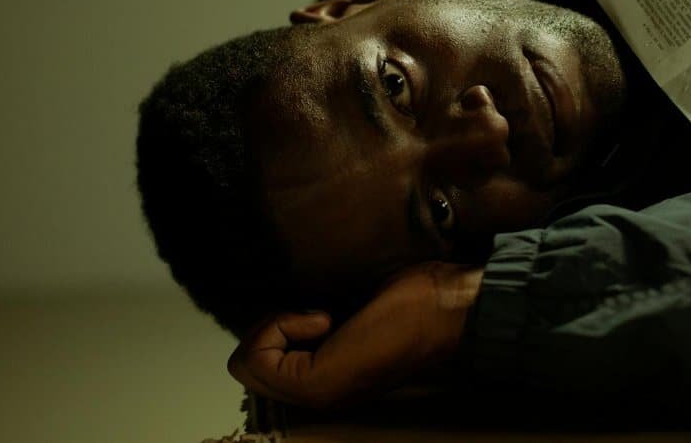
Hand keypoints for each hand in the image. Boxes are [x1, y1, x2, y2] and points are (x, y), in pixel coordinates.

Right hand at [227, 261, 483, 409]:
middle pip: (245, 369)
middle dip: (266, 330)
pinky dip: (280, 327)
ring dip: (273, 328)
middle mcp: (318, 394)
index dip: (275, 328)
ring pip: (244, 366)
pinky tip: (324, 319)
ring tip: (322, 317)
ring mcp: (315, 394)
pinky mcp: (316, 383)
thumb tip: (290, 302)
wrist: (446, 306)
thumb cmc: (412, 296)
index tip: (321, 313)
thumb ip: (320, 314)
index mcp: (326, 375)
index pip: (259, 363)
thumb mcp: (354, 302)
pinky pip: (257, 360)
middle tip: (316, 316)